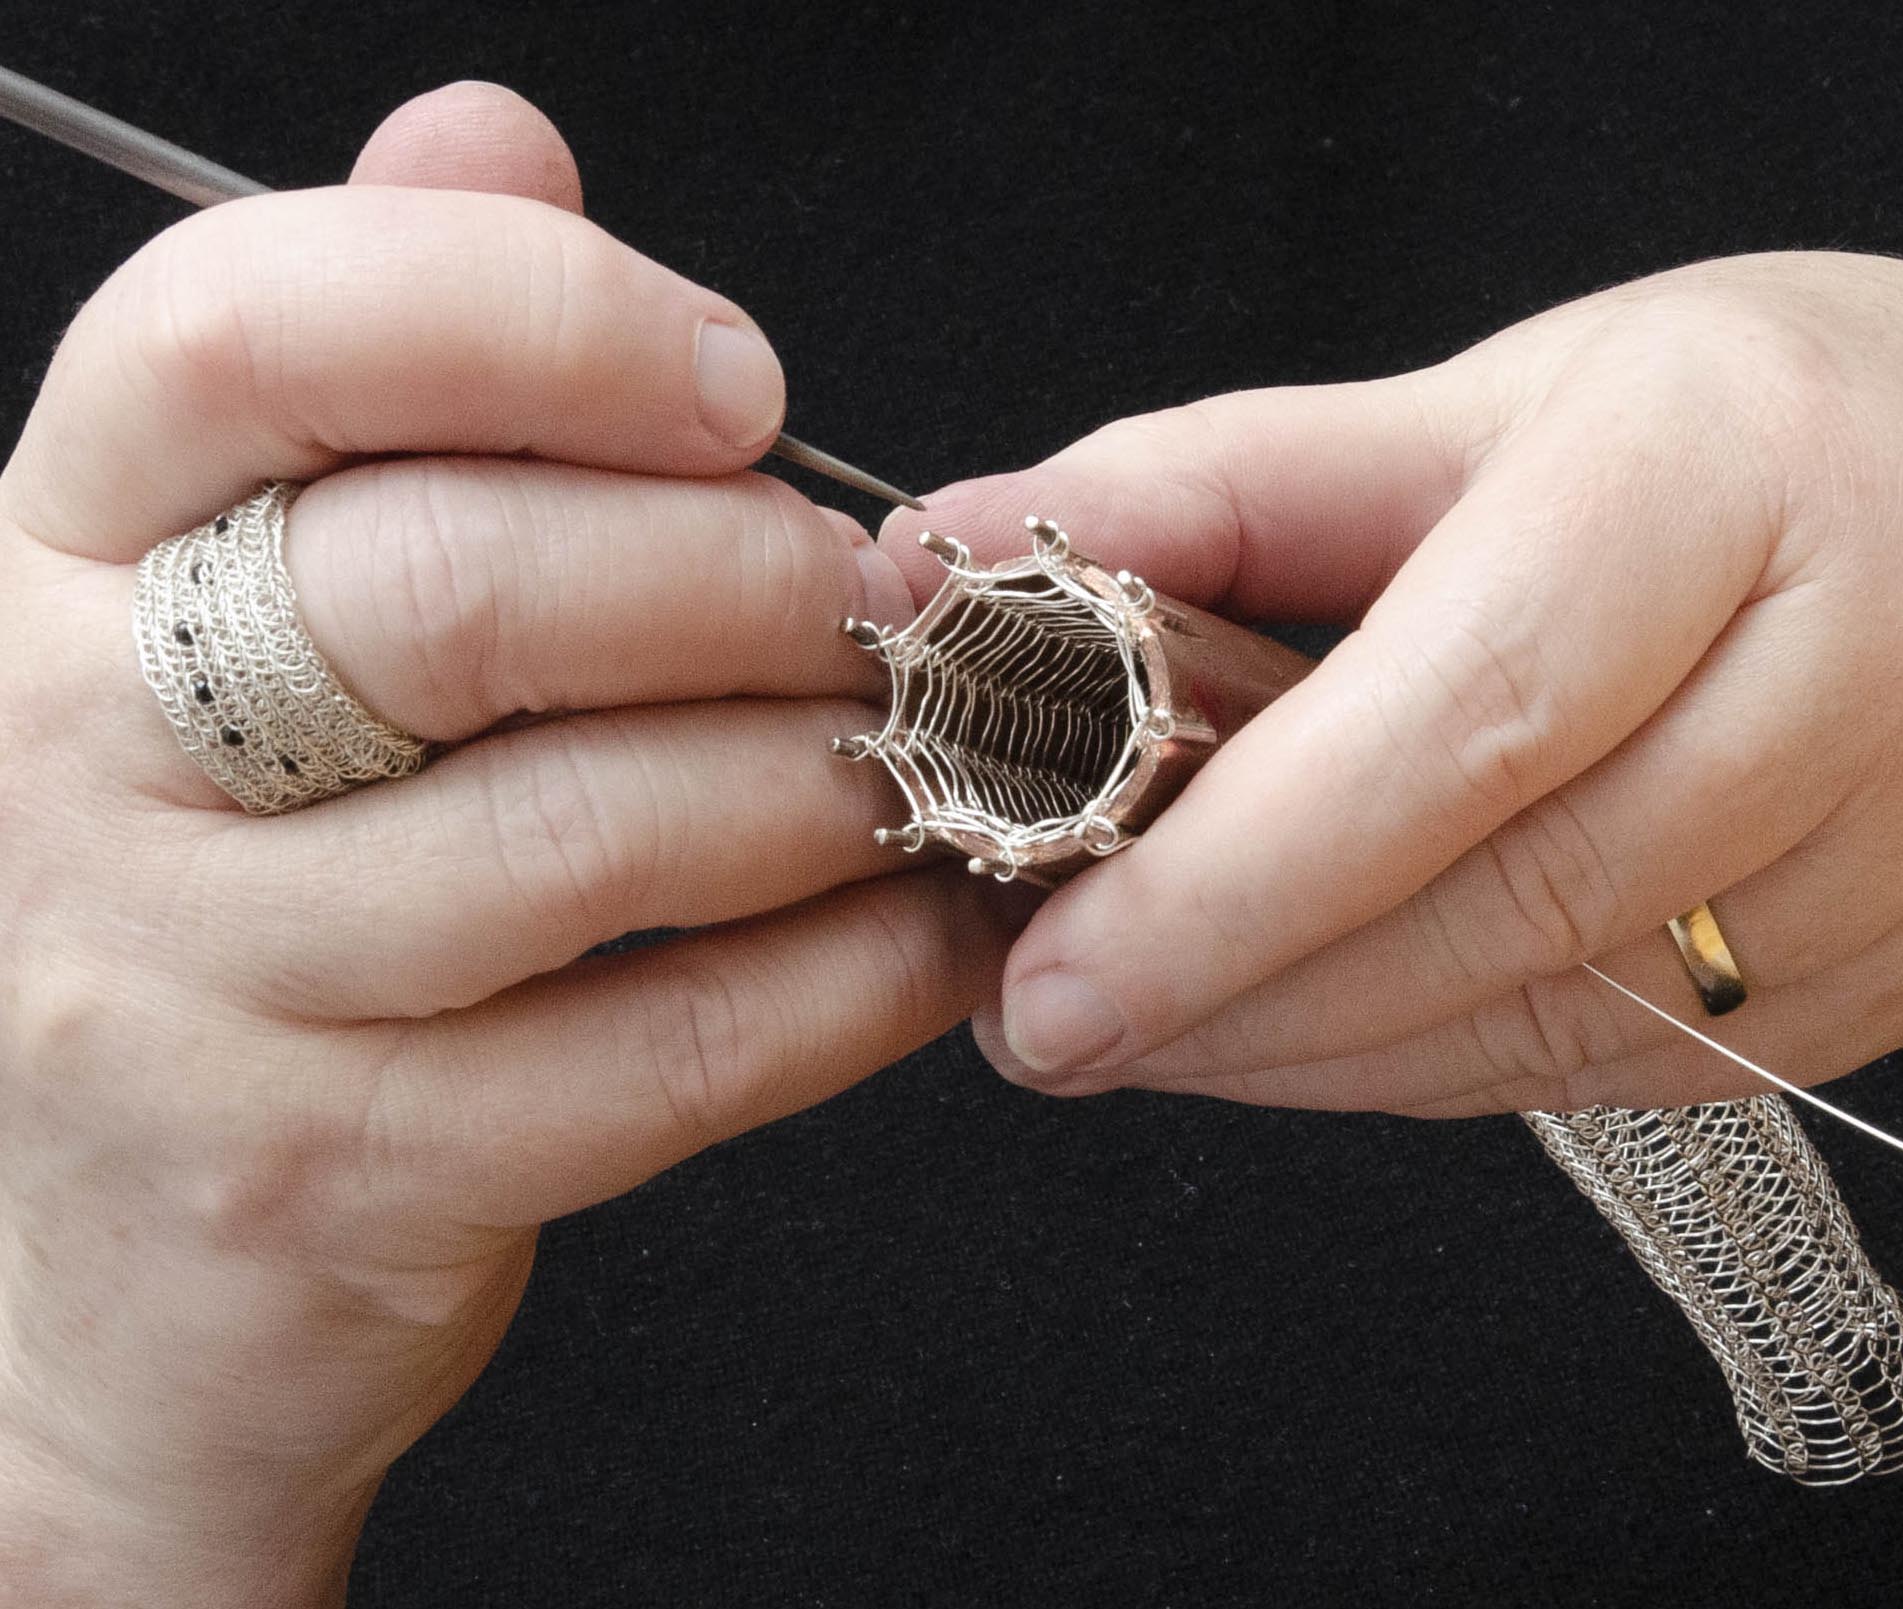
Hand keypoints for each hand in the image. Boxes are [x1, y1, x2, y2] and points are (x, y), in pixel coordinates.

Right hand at [0, 84, 1004, 1603]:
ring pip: (582, 833)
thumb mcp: (242, 602)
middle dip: (738, 576)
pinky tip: (930, 930)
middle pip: (453, 586)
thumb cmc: (240, 875)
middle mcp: (85, 748)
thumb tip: (495, 134)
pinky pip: (659, 1052)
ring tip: (923, 755)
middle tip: (876, 600)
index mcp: (69, 548)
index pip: (253, 330)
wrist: (119, 1263)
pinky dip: (848, 980)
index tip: (738, 383)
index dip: (535, 316)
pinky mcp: (334, 1173)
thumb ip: (379, 365)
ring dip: (821, 778)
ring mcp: (189, 984)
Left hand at [883, 252, 1902, 1113]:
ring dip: (1310, 1052)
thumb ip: (1234, 483)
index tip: (1056, 961)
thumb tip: (982, 542)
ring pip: (1548, 1016)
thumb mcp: (1503, 396)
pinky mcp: (1888, 986)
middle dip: (1241, 993)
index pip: (1468, 712)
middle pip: (1502, 899)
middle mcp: (1861, 668)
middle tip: (1051, 1019)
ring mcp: (1902, 855)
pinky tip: (1307, 1036)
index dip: (1240, 871)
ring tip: (1143, 1031)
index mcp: (1736, 470)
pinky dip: (1427, 1065)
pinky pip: (1609, 1063)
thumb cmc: (1766, 437)